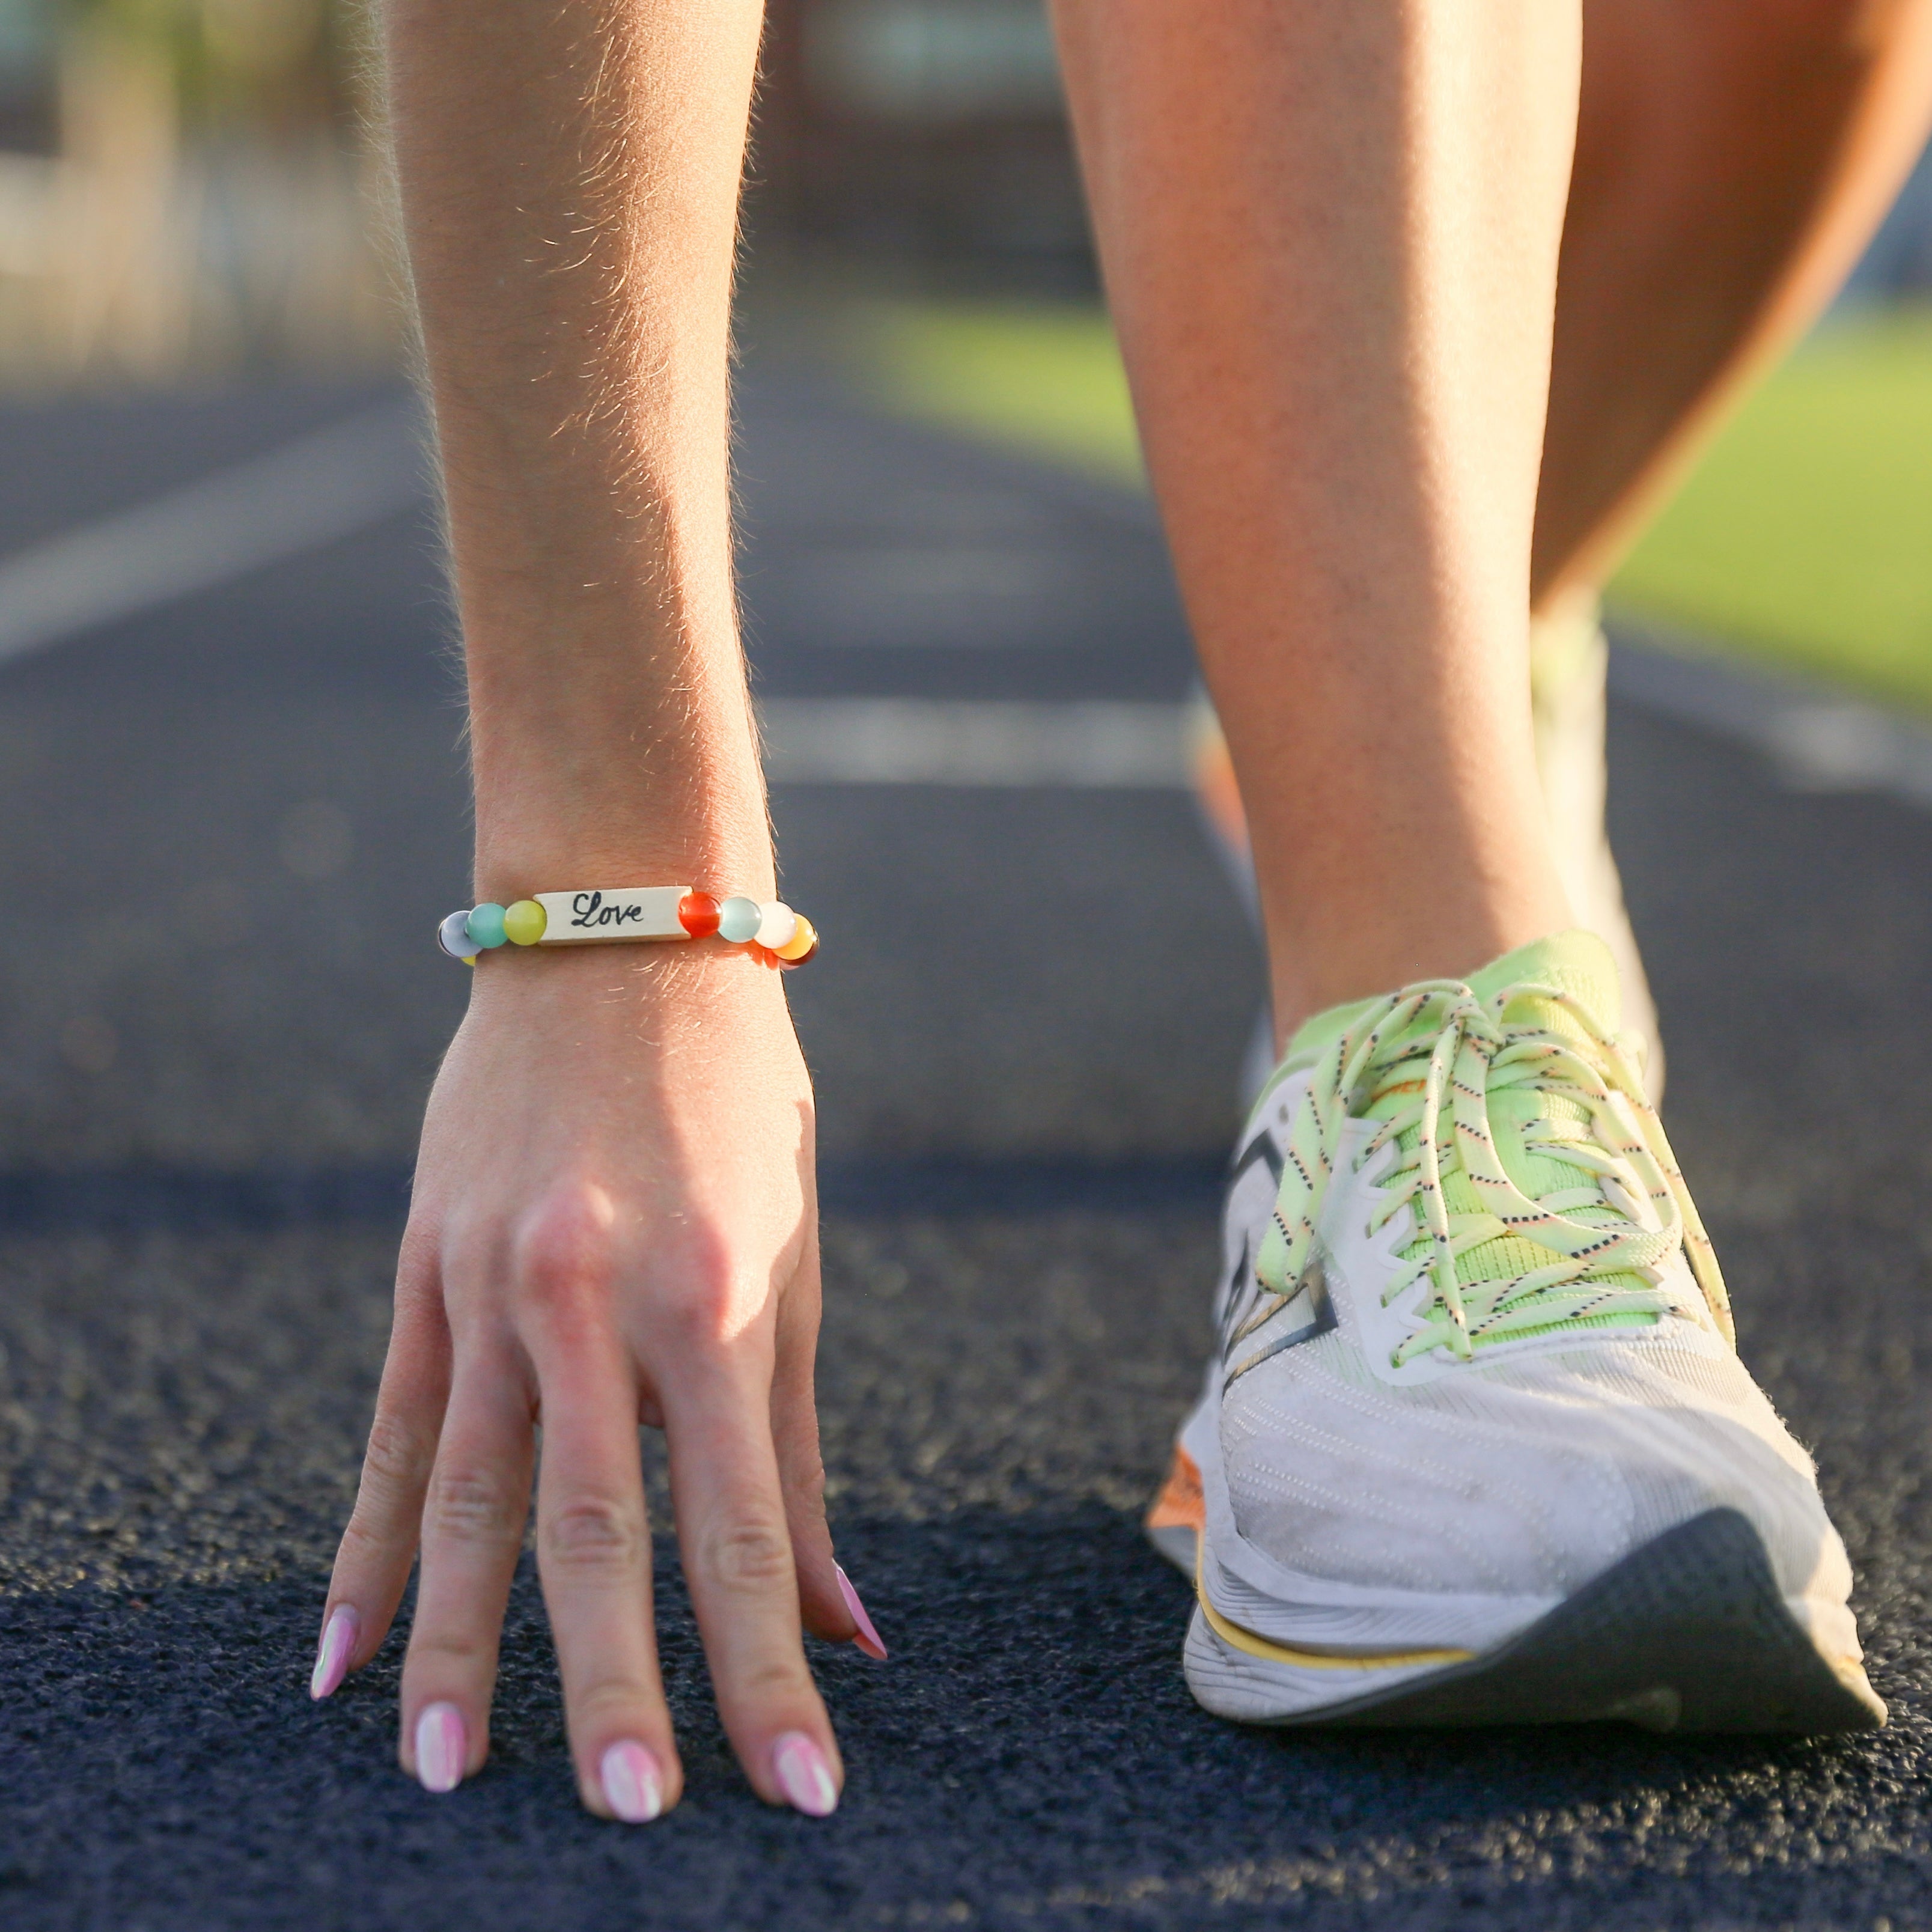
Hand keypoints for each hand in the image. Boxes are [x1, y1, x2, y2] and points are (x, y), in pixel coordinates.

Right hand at [309, 942, 872, 1818]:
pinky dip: (373, 1548)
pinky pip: (395, 1430)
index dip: (768, 1667)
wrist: (620, 939)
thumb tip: (847, 1619)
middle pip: (591, 1527)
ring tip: (449, 1776)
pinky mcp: (424, 1267)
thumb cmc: (739, 1105)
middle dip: (611, 1683)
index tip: (802, 1786)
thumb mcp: (790, 1258)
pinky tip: (346, 1653)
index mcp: (711, 1296)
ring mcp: (491, 1281)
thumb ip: (793, 1446)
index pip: (740, 1526)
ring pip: (469, 1494)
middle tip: (626, 1816)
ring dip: (458, 1646)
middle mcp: (591, 1295)